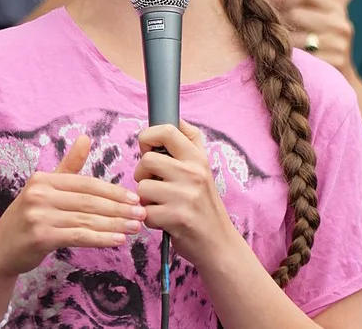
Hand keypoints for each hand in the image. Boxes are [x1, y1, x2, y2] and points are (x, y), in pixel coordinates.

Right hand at [0, 135, 146, 277]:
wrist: (0, 252)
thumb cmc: (27, 220)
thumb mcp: (44, 189)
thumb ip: (68, 166)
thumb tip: (85, 137)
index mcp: (43, 179)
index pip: (86, 183)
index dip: (113, 191)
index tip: (135, 198)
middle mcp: (39, 194)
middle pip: (89, 200)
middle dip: (119, 208)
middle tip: (142, 213)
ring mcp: (38, 215)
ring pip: (86, 219)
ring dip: (115, 224)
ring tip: (135, 227)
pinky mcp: (40, 236)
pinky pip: (79, 236)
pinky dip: (101, 238)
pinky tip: (118, 240)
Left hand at [133, 121, 239, 267]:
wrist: (219, 242)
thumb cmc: (204, 204)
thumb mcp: (204, 169)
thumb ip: (190, 142)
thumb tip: (175, 118)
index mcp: (198, 158)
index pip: (166, 130)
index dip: (148, 137)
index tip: (149, 149)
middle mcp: (193, 173)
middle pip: (147, 160)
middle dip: (143, 174)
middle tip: (155, 184)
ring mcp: (185, 195)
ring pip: (142, 187)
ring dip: (146, 199)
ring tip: (162, 204)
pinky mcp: (176, 217)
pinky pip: (145, 211)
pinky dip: (150, 219)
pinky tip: (164, 220)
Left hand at [281, 0, 358, 81]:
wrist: (341, 80)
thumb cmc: (321, 45)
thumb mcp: (316, 20)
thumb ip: (295, 5)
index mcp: (337, 8)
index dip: (289, 0)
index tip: (282, 11)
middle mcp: (341, 23)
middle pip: (296, 14)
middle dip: (280, 23)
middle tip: (275, 33)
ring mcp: (340, 44)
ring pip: (293, 38)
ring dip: (282, 44)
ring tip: (280, 47)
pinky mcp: (336, 63)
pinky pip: (301, 58)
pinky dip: (292, 60)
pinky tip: (291, 61)